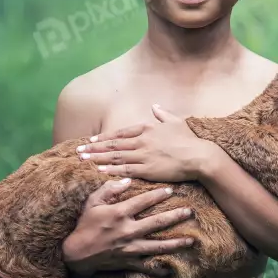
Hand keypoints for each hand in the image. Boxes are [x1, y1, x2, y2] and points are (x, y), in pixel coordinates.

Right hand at [62, 178, 195, 276]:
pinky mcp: (128, 262)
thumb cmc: (85, 224)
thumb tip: (127, 181)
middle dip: (175, 217)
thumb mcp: (92, 203)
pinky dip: (159, 268)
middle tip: (190, 212)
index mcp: (119, 214)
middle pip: (157, 223)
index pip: (143, 202)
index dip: (158, 195)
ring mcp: (130, 248)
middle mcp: (128, 231)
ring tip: (191, 241)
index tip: (171, 190)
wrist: (77, 254)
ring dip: (175, 243)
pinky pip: (146, 266)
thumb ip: (108, 189)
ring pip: (157, 246)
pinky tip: (171, 268)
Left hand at [75, 104, 218, 182]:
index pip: (120, 133)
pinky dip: (110, 169)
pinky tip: (99, 170)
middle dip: (94, 148)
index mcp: (147, 129)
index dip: (104, 137)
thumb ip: (162, 114)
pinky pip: (124, 169)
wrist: (200, 156)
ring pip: (115, 157)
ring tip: (82, 160)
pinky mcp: (147, 170)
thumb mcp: (176, 121)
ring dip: (97, 158)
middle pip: (112, 145)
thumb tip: (155, 106)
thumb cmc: (189, 139)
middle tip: (77, 151)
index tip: (91, 140)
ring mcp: (143, 155)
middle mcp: (142, 141)